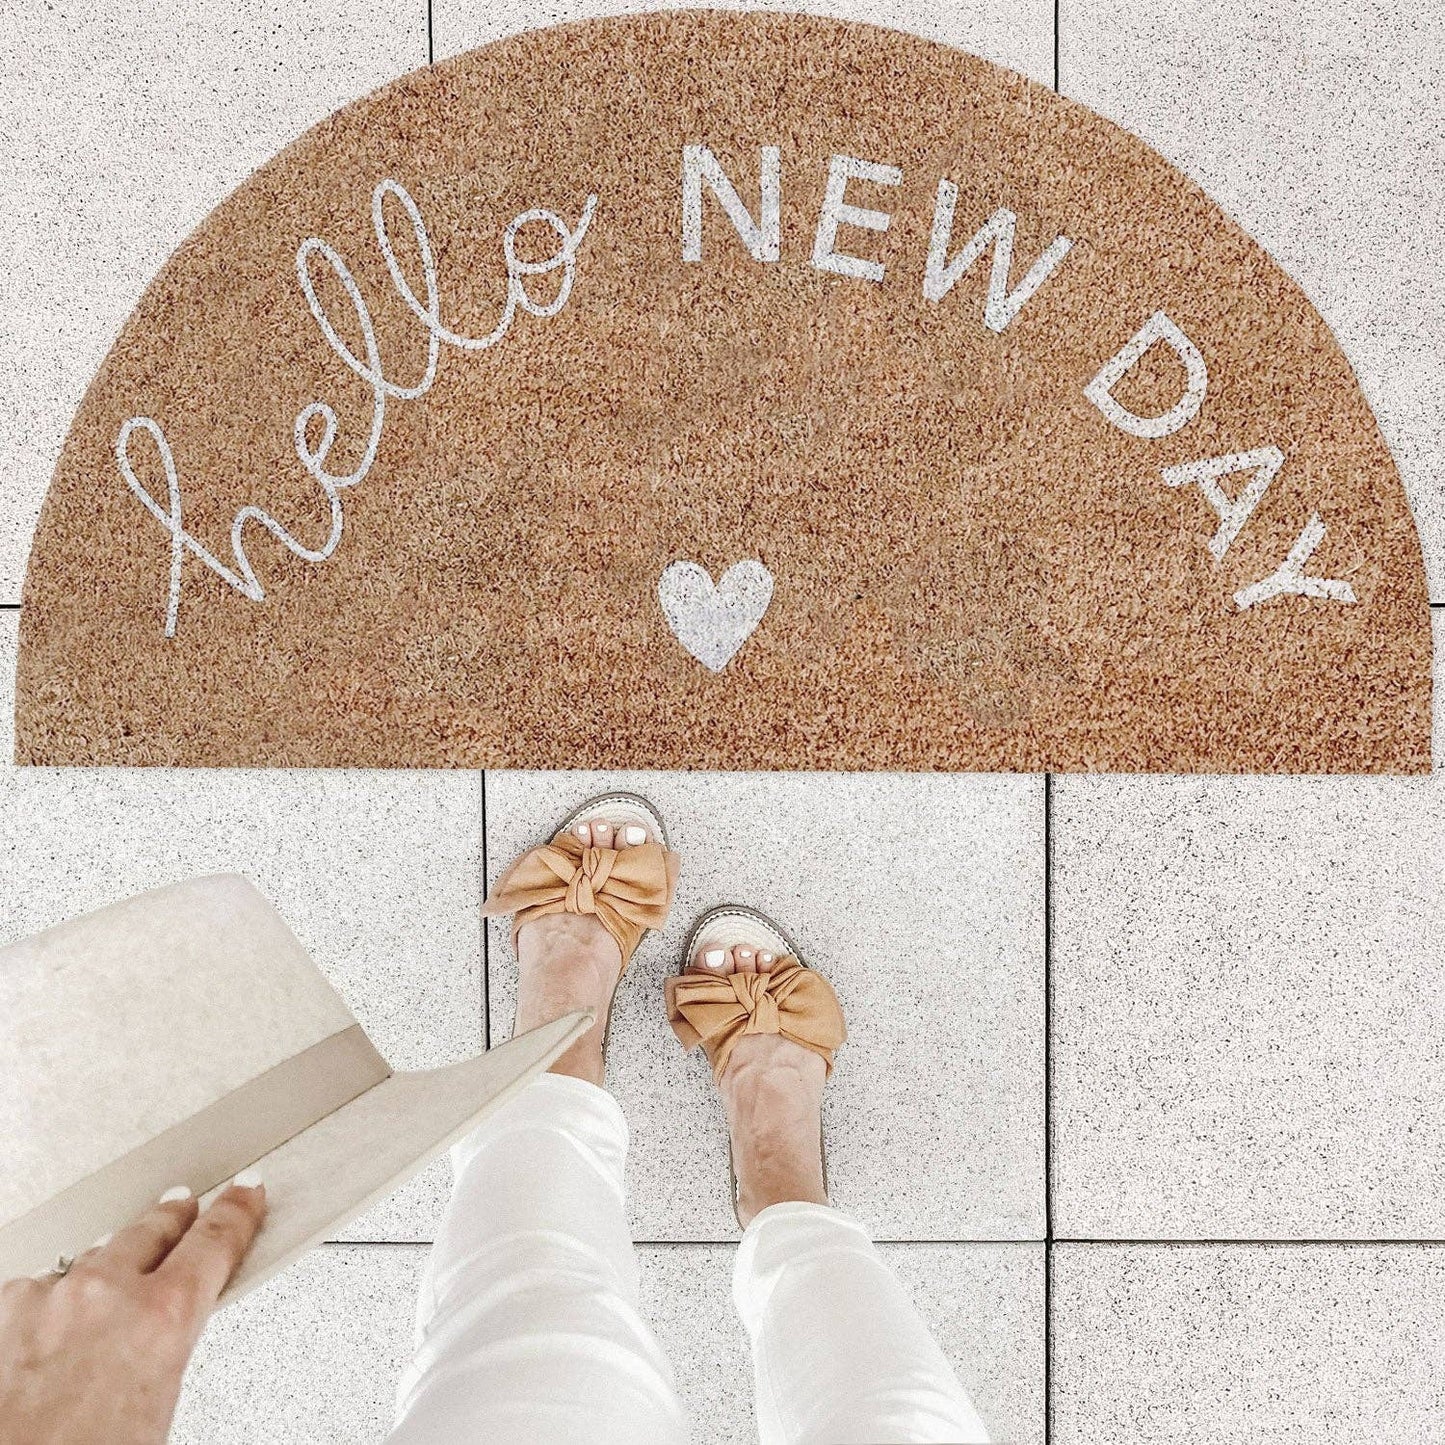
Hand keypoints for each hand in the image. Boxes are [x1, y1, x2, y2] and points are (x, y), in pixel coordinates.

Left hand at [0, 1177, 266, 1444]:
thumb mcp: (160, 1399)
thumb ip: (168, 1342)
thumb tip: (167, 1336)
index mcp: (163, 1317)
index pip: (215, 1241)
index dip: (237, 1211)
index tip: (245, 1193)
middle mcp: (108, 1293)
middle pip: (153, 1230)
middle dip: (173, 1218)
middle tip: (183, 1207)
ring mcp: (51, 1296)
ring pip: (95, 1256)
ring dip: (111, 1258)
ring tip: (119, 1262)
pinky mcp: (7, 1308)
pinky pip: (42, 1285)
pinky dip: (55, 1296)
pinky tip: (57, 1315)